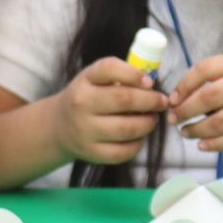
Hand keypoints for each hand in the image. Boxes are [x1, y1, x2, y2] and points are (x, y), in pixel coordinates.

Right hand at [52, 57, 168, 164]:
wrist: (59, 126)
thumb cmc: (88, 97)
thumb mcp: (95, 79)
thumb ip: (120, 75)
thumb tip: (152, 84)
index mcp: (85, 79)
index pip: (109, 69)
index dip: (134, 74)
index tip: (150, 82)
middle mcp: (82, 103)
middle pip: (124, 100)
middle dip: (150, 101)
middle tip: (162, 102)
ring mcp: (85, 130)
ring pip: (127, 129)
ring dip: (148, 124)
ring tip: (153, 119)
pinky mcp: (91, 152)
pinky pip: (122, 151)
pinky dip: (138, 144)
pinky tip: (141, 136)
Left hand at [168, 53, 222, 153]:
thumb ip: (214, 80)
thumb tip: (176, 99)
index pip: (205, 68)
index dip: (183, 85)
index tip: (172, 99)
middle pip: (208, 96)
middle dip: (185, 110)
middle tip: (173, 119)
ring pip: (218, 122)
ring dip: (196, 130)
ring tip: (186, 132)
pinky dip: (213, 144)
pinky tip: (202, 145)